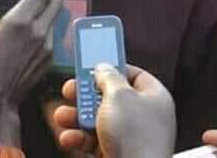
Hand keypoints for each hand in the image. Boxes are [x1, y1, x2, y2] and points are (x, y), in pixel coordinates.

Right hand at [0, 0, 61, 149]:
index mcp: (20, 21)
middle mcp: (38, 31)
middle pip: (56, 3)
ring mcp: (47, 46)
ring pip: (56, 20)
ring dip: (48, 12)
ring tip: (35, 12)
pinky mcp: (49, 60)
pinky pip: (53, 37)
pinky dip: (46, 30)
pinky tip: (32, 35)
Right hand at [54, 65, 175, 157]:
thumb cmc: (134, 137)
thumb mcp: (118, 95)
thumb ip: (108, 77)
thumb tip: (103, 68)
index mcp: (154, 98)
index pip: (133, 74)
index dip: (112, 69)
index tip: (91, 66)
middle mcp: (144, 117)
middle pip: (110, 97)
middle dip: (85, 95)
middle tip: (68, 90)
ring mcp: (131, 139)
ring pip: (98, 120)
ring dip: (76, 117)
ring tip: (62, 116)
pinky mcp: (117, 155)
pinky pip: (94, 142)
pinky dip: (79, 139)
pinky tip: (68, 138)